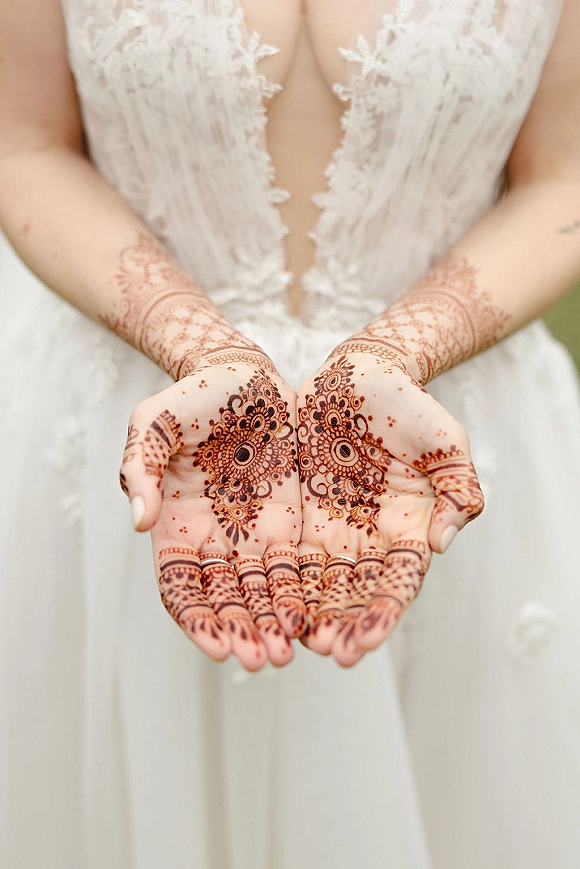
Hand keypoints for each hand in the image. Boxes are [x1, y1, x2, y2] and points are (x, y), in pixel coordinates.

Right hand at [120, 360, 305, 670]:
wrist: (244, 377)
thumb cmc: (193, 396)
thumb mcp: (154, 421)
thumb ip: (141, 467)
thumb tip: (140, 522)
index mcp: (174, 526)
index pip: (181, 587)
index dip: (196, 619)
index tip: (216, 646)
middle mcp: (212, 540)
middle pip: (224, 601)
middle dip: (241, 632)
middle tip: (261, 661)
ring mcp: (249, 535)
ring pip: (260, 594)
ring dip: (271, 625)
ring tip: (288, 653)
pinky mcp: (286, 523)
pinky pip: (293, 568)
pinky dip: (299, 596)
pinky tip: (312, 619)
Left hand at [296, 352, 483, 666]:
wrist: (359, 378)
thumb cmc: (409, 406)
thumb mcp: (446, 443)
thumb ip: (457, 490)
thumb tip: (441, 544)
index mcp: (408, 530)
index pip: (397, 582)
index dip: (383, 612)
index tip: (366, 640)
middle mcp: (368, 540)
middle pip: (355, 593)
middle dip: (343, 624)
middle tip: (329, 652)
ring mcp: (331, 529)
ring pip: (317, 584)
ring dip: (306, 614)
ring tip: (295, 643)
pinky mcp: (297, 515)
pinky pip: (284, 555)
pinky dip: (276, 583)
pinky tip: (262, 607)